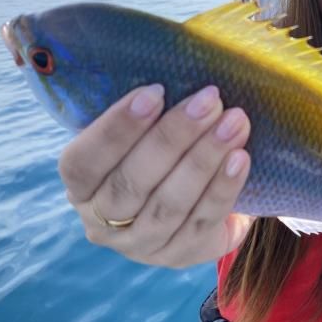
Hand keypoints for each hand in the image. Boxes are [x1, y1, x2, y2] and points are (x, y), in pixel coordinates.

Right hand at [59, 84, 253, 267]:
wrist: (195, 199)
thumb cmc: (159, 151)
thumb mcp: (140, 133)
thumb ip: (145, 110)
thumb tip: (175, 66)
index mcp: (80, 186)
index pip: (83, 161)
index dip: (116, 128)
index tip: (155, 91)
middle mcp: (102, 223)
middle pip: (131, 183)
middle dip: (173, 137)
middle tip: (210, 99)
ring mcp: (141, 245)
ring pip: (169, 205)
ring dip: (205, 159)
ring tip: (235, 122)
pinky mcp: (181, 256)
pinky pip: (203, 222)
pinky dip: (223, 188)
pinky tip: (241, 158)